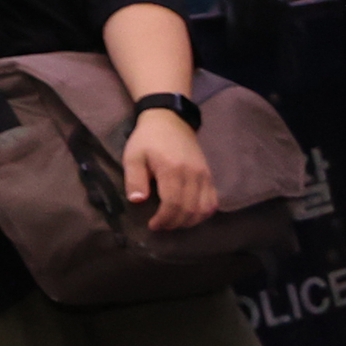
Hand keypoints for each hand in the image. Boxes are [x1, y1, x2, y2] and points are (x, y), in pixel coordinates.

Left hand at [124, 109, 216, 231]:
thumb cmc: (148, 139)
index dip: (164, 219)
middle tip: (161, 226)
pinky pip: (213, 202)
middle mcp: (192, 174)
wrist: (170, 120)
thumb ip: (134, 179)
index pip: (173, 203)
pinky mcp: (209, 177)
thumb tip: (137, 201)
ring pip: (204, 209)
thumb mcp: (133, 156)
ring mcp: (204, 176)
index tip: (153, 225)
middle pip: (189, 210)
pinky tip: (191, 215)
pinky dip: (203, 214)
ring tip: (175, 222)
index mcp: (171, 169)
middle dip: (174, 223)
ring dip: (190, 221)